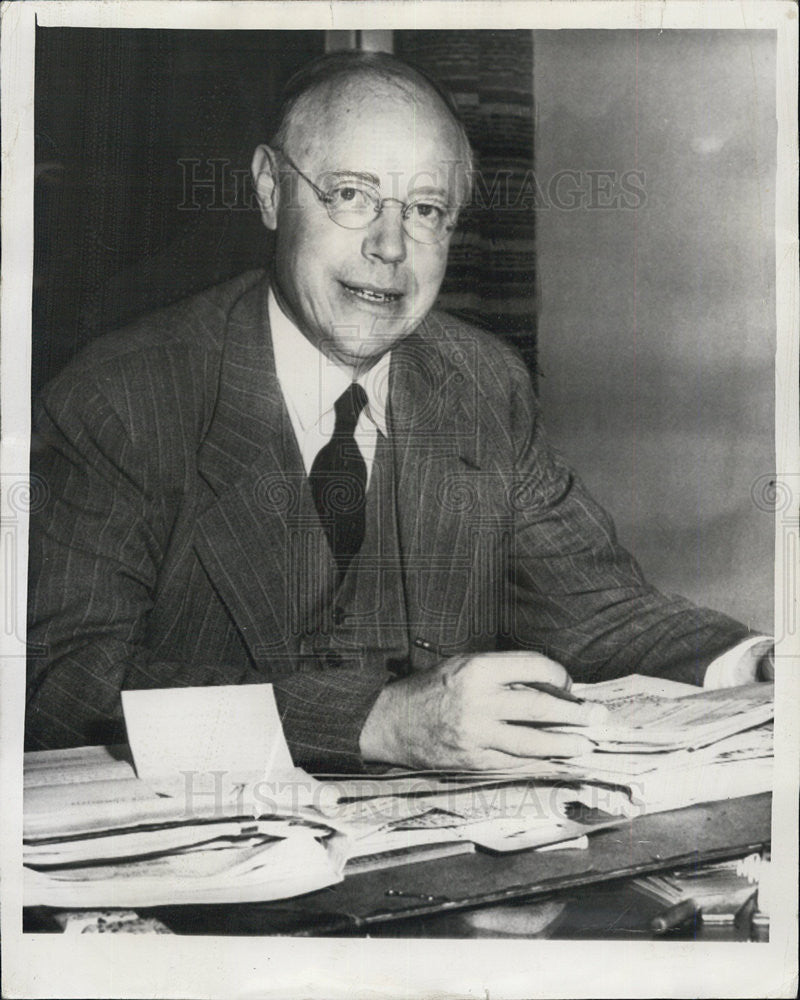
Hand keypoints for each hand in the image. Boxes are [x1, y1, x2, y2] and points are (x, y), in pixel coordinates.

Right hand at [359, 650, 607, 769]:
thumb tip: (546, 686)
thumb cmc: (430, 689)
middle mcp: (479, 702)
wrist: (390, 722)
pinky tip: (556, 763)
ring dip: (564, 744)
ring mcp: (476, 735)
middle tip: (598, 718)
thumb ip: (501, 673)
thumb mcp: (462, 665)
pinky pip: (514, 764)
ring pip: (532, 742)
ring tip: (585, 745)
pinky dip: (539, 764)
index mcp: (478, 669)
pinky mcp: (473, 761)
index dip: (558, 675)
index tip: (568, 684)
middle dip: (575, 714)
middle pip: (540, 707)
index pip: (534, 667)